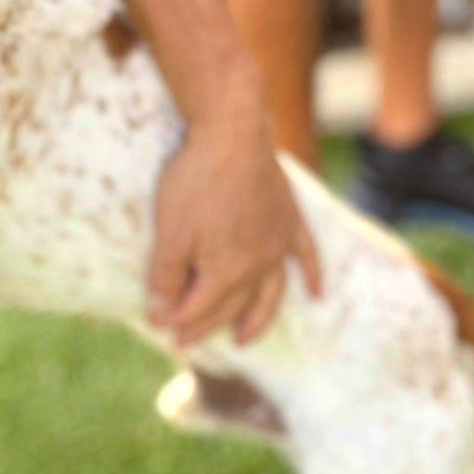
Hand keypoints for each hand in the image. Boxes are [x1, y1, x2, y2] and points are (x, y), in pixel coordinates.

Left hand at [147, 85, 320, 349]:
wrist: (234, 134)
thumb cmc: (197, 182)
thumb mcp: (170, 232)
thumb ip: (165, 277)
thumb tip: (162, 312)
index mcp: (227, 272)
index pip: (199, 308)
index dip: (175, 320)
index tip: (157, 326)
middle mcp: (258, 265)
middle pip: (230, 305)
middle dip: (204, 324)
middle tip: (185, 339)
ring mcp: (278, 244)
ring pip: (270, 293)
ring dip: (257, 319)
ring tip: (243, 339)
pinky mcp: (290, 220)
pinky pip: (306, 255)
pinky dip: (312, 276)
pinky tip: (317, 293)